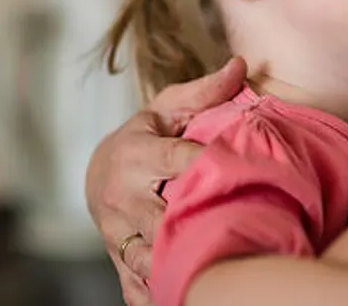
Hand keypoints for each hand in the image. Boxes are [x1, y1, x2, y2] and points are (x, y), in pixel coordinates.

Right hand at [85, 57, 247, 305]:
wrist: (98, 173)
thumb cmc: (146, 135)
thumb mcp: (169, 107)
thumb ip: (205, 91)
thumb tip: (241, 65)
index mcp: (135, 154)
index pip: (176, 160)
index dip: (210, 164)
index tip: (248, 168)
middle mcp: (121, 196)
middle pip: (160, 217)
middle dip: (194, 223)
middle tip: (240, 226)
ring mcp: (117, 233)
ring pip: (146, 258)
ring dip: (176, 264)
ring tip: (218, 266)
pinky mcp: (117, 262)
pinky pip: (137, 289)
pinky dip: (160, 295)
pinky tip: (192, 292)